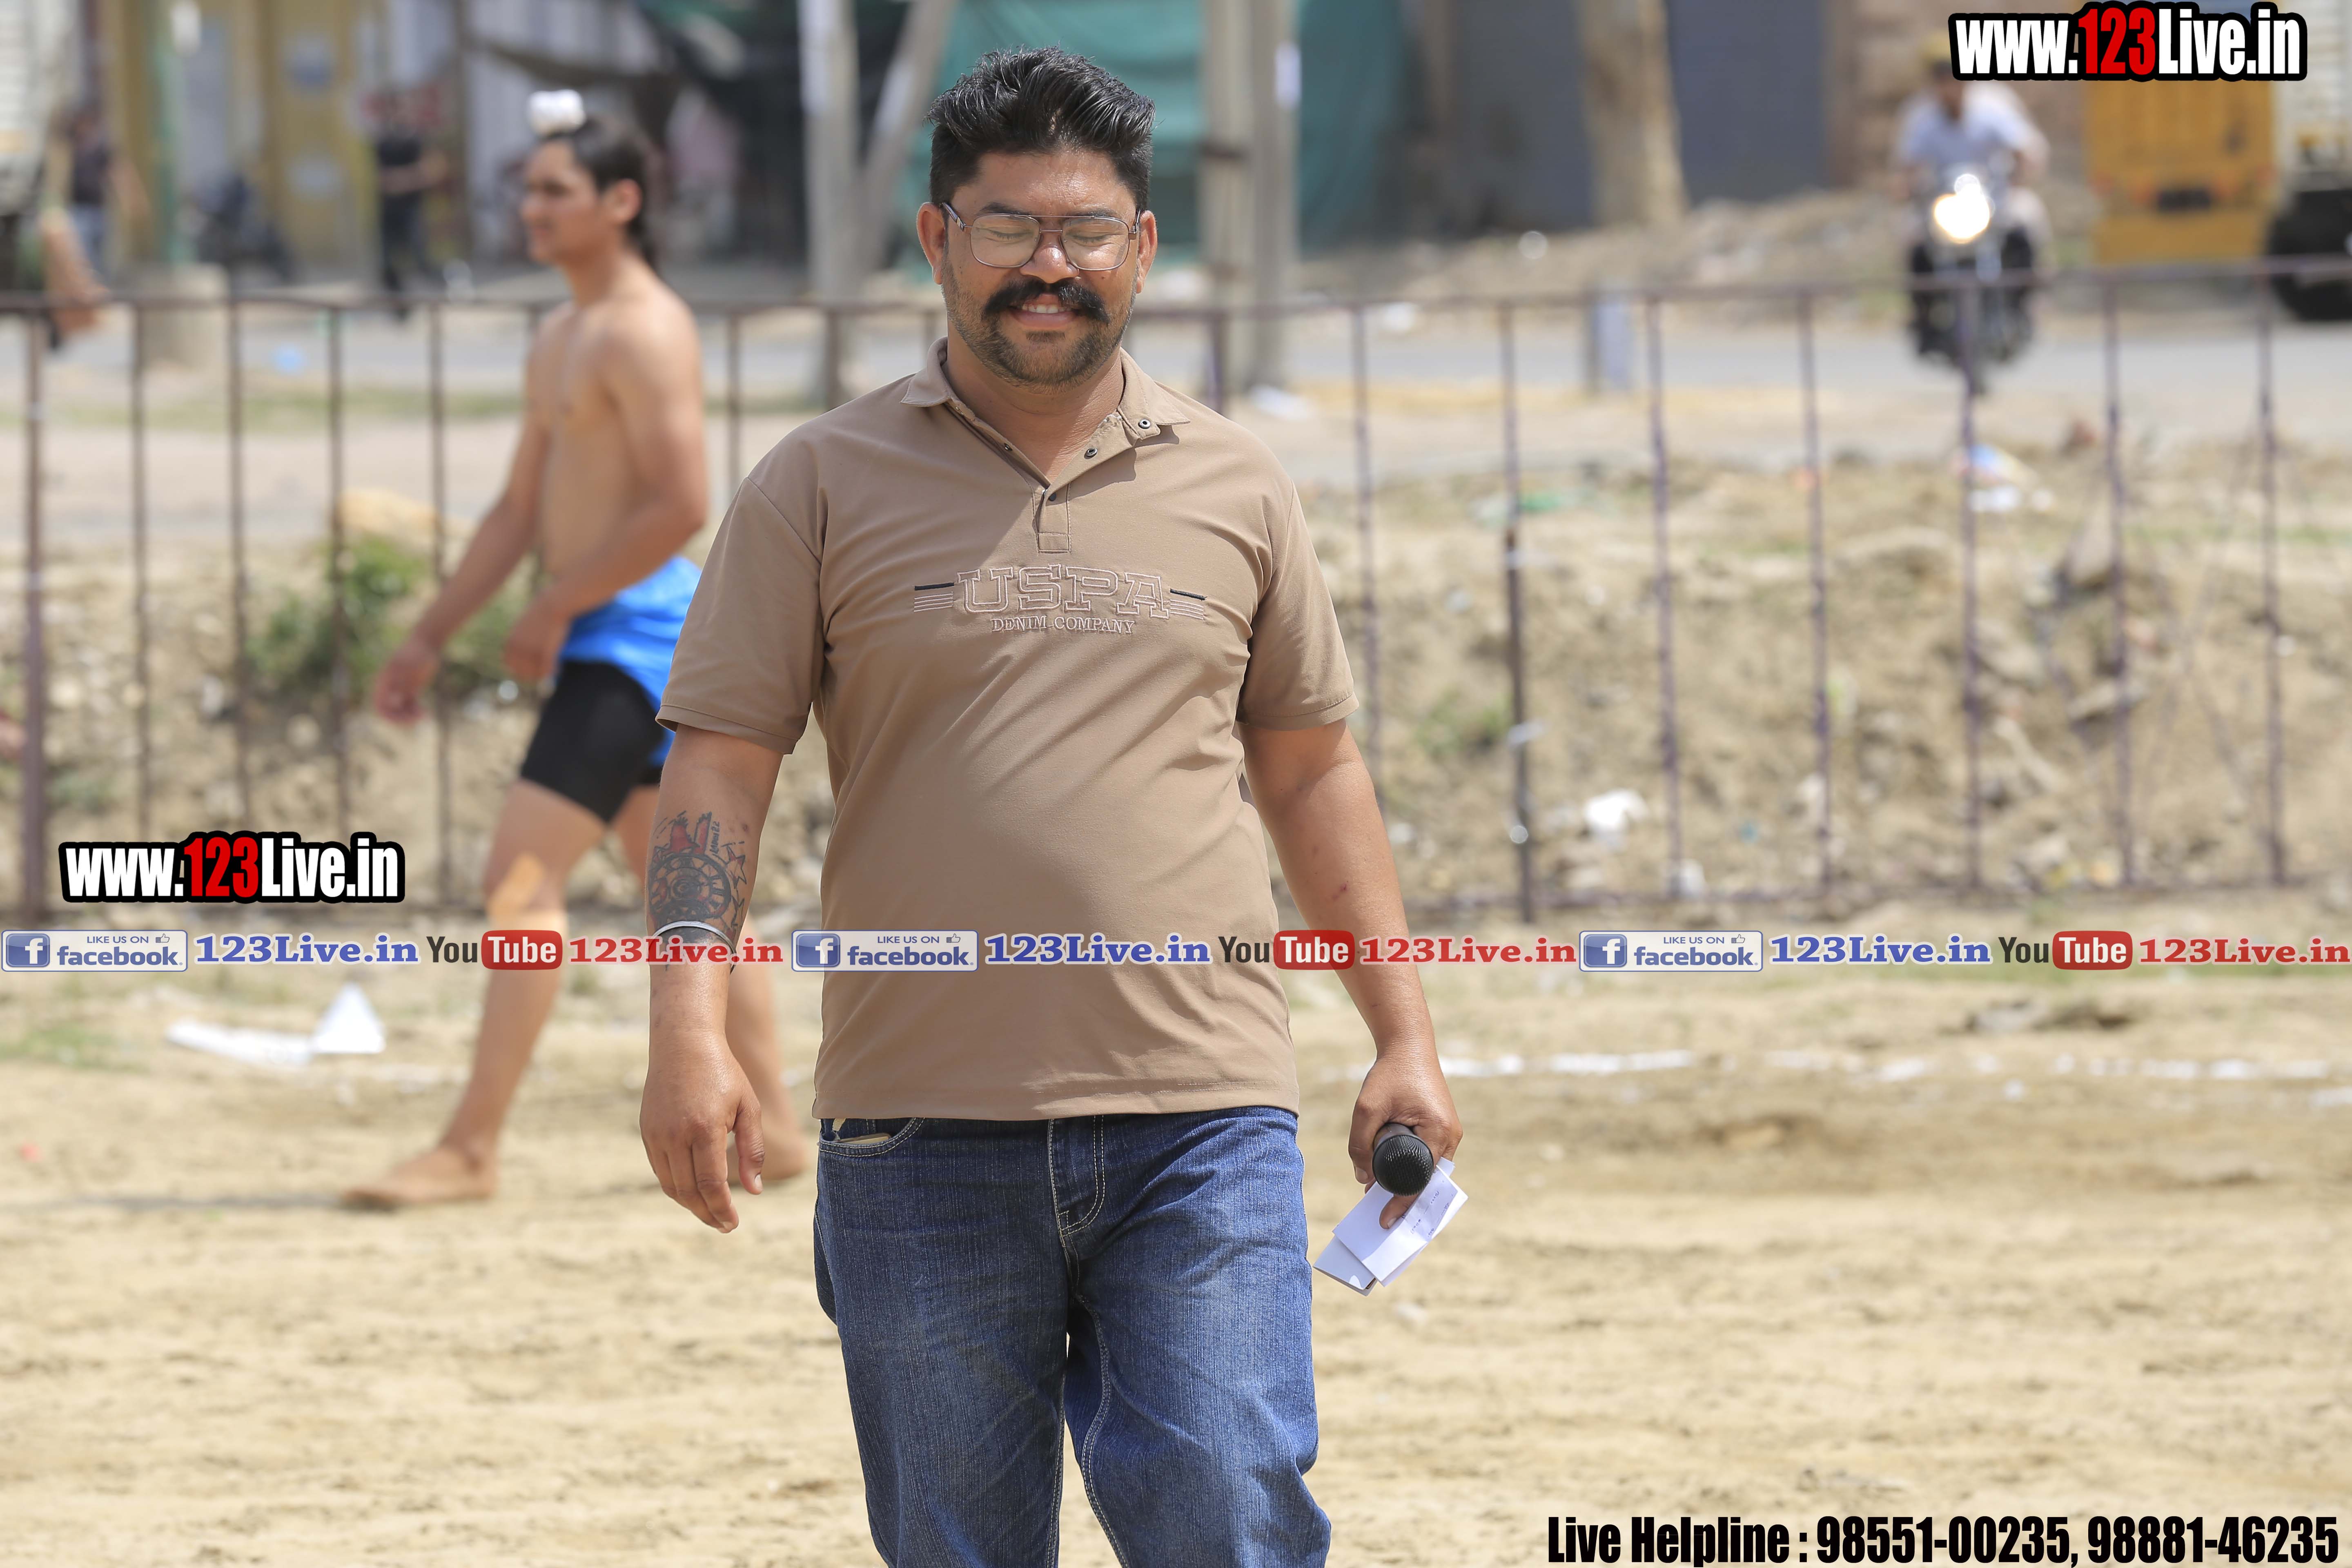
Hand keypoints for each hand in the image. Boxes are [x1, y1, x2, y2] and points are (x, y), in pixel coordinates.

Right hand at [370, 636, 438, 724]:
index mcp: (384, 682)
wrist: (427, 642)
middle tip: (417, 719)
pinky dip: (414, 712)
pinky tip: (425, 711)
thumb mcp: (410, 664)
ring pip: (399, 712)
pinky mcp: (410, 690)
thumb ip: (400, 678)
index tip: (405, 719)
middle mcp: (390, 687)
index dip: (389, 716)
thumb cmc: (418, 652)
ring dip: (409, 717)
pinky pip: (408, 707)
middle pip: (389, 712)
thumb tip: (393, 697)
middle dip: (401, 719)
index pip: (379, 706)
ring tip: (423, 714)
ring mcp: (399, 689)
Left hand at [504, 593, 568, 682]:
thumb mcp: (523, 622)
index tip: (528, 670)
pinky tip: (558, 668)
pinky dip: (552, 671)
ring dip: (542, 675)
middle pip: (520, 671)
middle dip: (530, 675)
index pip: (508, 663)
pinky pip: (547, 670)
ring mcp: (531, 651)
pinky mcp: (545, 652)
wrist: (553, 603)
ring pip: (534, 673)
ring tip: (551, 671)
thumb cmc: (542, 610)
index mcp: (510, 641)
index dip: (518, 668)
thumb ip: (519, 635)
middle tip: (540, 675)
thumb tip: (520, 646)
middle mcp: (517, 648)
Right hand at [640, 1023, 762, 1230]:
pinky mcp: (647, 1131)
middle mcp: (676, 1134)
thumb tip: (755, 1191)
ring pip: (671, 1185)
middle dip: (707, 1213)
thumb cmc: (724, 1073)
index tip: (733, 1224)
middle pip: (689, 1191)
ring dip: (691, 1204)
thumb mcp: (748, 1107)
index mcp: (705, 1128)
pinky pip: (660, 1170)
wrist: (683, 1044)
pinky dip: (676, 1187)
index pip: (711, 1184)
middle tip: (724, 1225)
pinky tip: (694, 1190)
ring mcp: (657, 1134)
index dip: (722, 1209)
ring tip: (711, 1213)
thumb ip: (752, 1150)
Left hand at [1349, 1043, 1461, 1228]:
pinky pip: (1428, 1156)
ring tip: (1381, 1198)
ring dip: (1407, 1183)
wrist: (1408, 1046)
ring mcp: (1449, 1132)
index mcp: (1439, 1132)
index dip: (1402, 1203)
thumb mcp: (1366, 1108)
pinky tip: (1391, 1176)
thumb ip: (1360, 1144)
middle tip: (1381, 1216)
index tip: (1384, 1220)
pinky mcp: (1441, 1127)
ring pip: (1428, 1170)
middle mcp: (1451, 1135)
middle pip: (1428, 1180)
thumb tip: (1363, 1180)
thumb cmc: (1390, 1074)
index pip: (1421, 1181)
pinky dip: (1412, 1168)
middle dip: (1405, 1198)